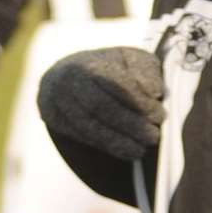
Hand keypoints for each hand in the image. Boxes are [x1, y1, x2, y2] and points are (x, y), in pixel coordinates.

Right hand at [36, 46, 163, 160]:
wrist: (66, 75)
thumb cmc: (108, 68)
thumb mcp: (131, 61)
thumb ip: (145, 71)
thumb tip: (154, 91)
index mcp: (90, 61)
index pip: (115, 82)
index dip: (138, 101)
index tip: (159, 115)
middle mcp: (68, 79)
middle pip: (99, 106)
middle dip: (129, 124)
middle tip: (153, 137)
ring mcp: (56, 99)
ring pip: (88, 125)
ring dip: (117, 141)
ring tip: (142, 150)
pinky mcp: (52, 117)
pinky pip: (80, 136)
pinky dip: (106, 146)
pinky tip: (126, 151)